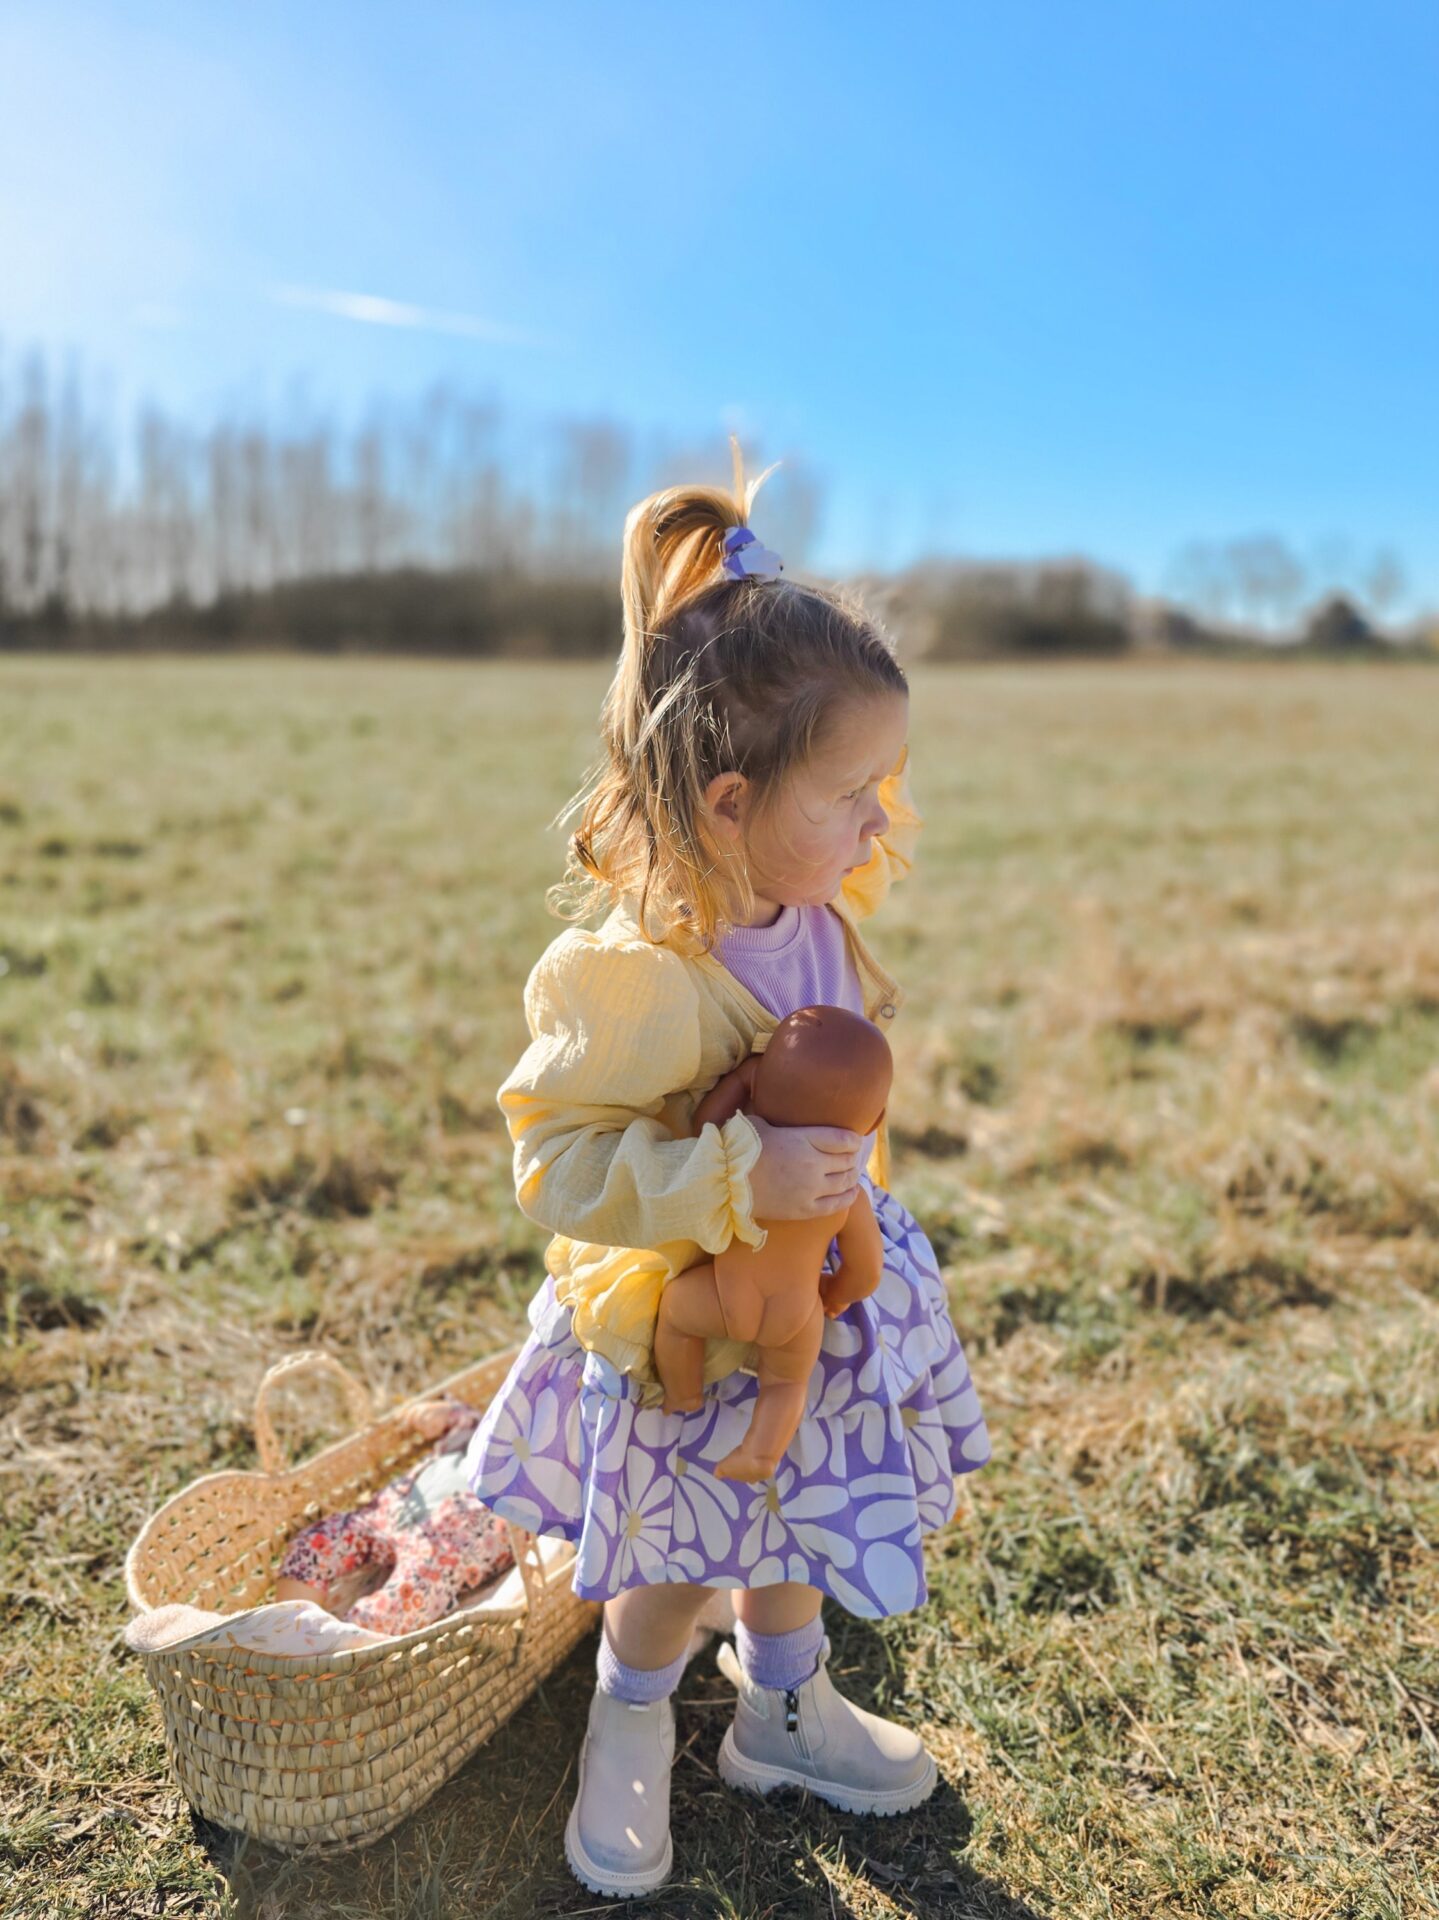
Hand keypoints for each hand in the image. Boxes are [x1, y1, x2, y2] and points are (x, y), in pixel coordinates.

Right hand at [745, 1114, 867, 1220]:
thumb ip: (781, 1121)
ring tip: (850, 1174)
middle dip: (851, 1158)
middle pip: (847, 1161)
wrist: (725, 1182)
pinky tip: (851, 1192)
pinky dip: (848, 1197)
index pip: (844, 1139)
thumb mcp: (761, 1123)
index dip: (854, 1140)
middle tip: (850, 1158)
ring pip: (845, 1182)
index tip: (854, 1141)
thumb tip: (783, 1111)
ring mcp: (810, 1188)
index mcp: (804, 1139)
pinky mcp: (804, 1209)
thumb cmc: (739, 1148)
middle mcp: (813, 1163)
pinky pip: (837, 1204)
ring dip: (851, 1176)